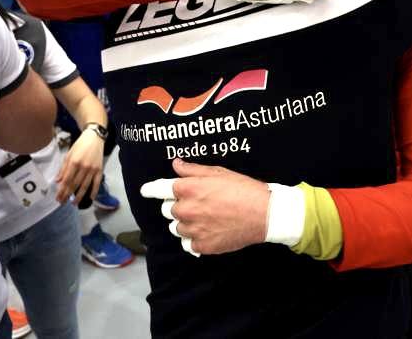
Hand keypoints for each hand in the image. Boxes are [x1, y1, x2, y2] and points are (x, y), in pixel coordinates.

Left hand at [55, 129, 103, 202]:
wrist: (94, 138)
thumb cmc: (80, 145)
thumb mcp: (68, 155)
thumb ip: (63, 169)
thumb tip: (57, 181)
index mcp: (74, 162)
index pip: (66, 180)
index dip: (62, 190)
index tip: (58, 197)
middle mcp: (84, 167)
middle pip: (74, 184)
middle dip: (67, 195)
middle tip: (62, 202)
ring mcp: (93, 169)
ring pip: (85, 186)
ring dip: (79, 196)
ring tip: (74, 203)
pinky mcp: (100, 170)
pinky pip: (97, 183)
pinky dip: (94, 191)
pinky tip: (90, 198)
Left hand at [140, 159, 270, 255]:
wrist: (265, 214)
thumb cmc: (244, 189)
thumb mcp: (219, 172)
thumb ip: (193, 170)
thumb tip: (176, 165)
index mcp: (188, 188)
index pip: (159, 189)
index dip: (150, 189)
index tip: (145, 191)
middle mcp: (186, 209)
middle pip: (168, 209)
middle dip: (179, 205)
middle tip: (198, 203)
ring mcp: (193, 230)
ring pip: (177, 227)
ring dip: (186, 223)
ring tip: (205, 218)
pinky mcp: (202, 246)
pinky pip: (188, 244)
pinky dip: (194, 239)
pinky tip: (208, 232)